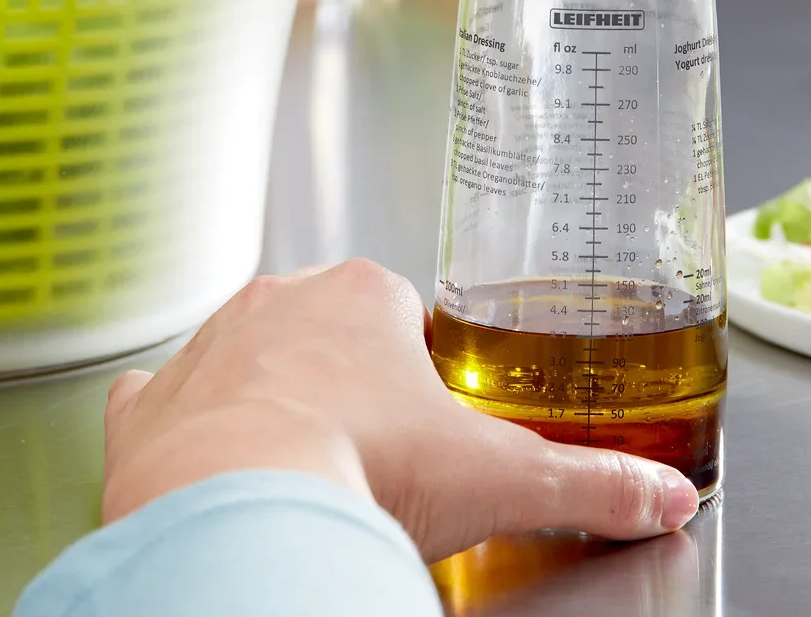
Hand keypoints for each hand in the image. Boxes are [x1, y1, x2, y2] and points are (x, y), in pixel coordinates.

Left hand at [101, 260, 702, 561]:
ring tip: (303, 471)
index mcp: (362, 297)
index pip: (403, 313)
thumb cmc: (360, 471)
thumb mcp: (502, 479)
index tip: (429, 416)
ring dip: (268, 401)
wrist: (240, 513)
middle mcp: (276, 303)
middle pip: (322, 331)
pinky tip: (209, 461)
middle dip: (345, 382)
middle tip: (374, 455)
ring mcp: (204, 349)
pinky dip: (179, 425)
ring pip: (243, 358)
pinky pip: (160, 396)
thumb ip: (593, 484)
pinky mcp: (144, 406)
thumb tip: (665, 498)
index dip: (421, 369)